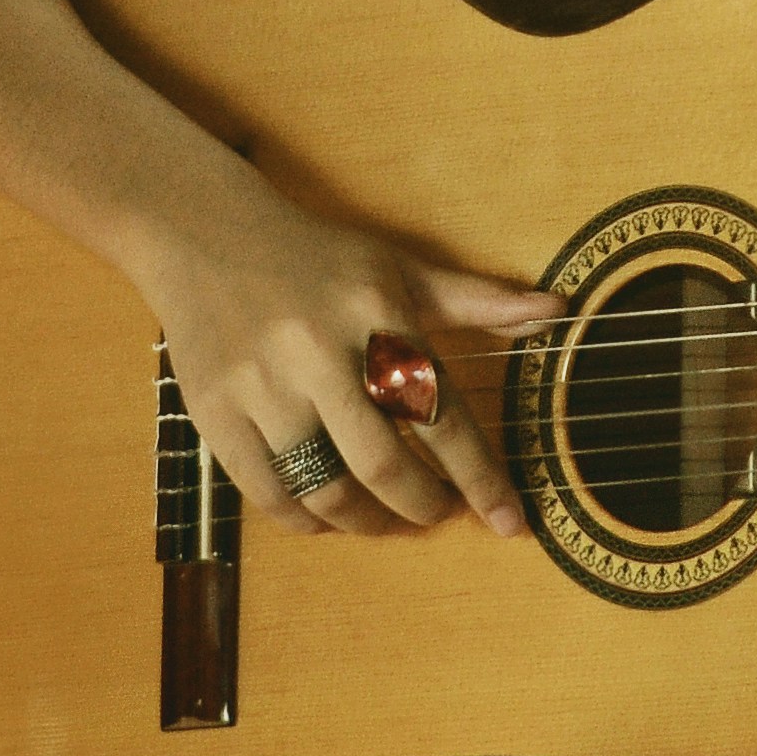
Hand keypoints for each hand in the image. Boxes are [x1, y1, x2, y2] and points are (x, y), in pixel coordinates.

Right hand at [139, 177, 559, 541]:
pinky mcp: (213, 413)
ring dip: (368, 523)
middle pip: (383, 463)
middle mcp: (316, 349)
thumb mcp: (397, 268)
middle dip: (423, 506)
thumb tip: (554, 311)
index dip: (481, 477)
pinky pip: (268, 496)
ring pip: (324, 489)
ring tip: (389, 520)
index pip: (440, 412)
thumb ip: (476, 298)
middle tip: (440, 514)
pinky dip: (306, 521)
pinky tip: (329, 514)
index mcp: (373, 311)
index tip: (510, 522)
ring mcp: (259, 385)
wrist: (202, 233)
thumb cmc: (316, 258)